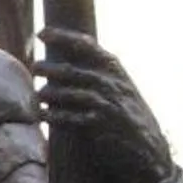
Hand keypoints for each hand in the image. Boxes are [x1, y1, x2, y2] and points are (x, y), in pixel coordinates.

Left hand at [34, 26, 176, 182]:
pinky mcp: (100, 127)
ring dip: (49, 93)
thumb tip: (65, 63)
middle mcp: (112, 85)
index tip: (41, 33)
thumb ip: (99, 74)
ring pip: (71, 93)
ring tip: (36, 94)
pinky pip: (71, 118)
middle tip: (34, 67)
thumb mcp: (121, 89)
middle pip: (74, 71)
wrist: (148, 149)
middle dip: (50, 68)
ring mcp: (107, 105)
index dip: (63, 37)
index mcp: (116, 71)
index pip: (88, 46)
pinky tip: (42, 114)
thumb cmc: (128, 116)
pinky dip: (54, 115)